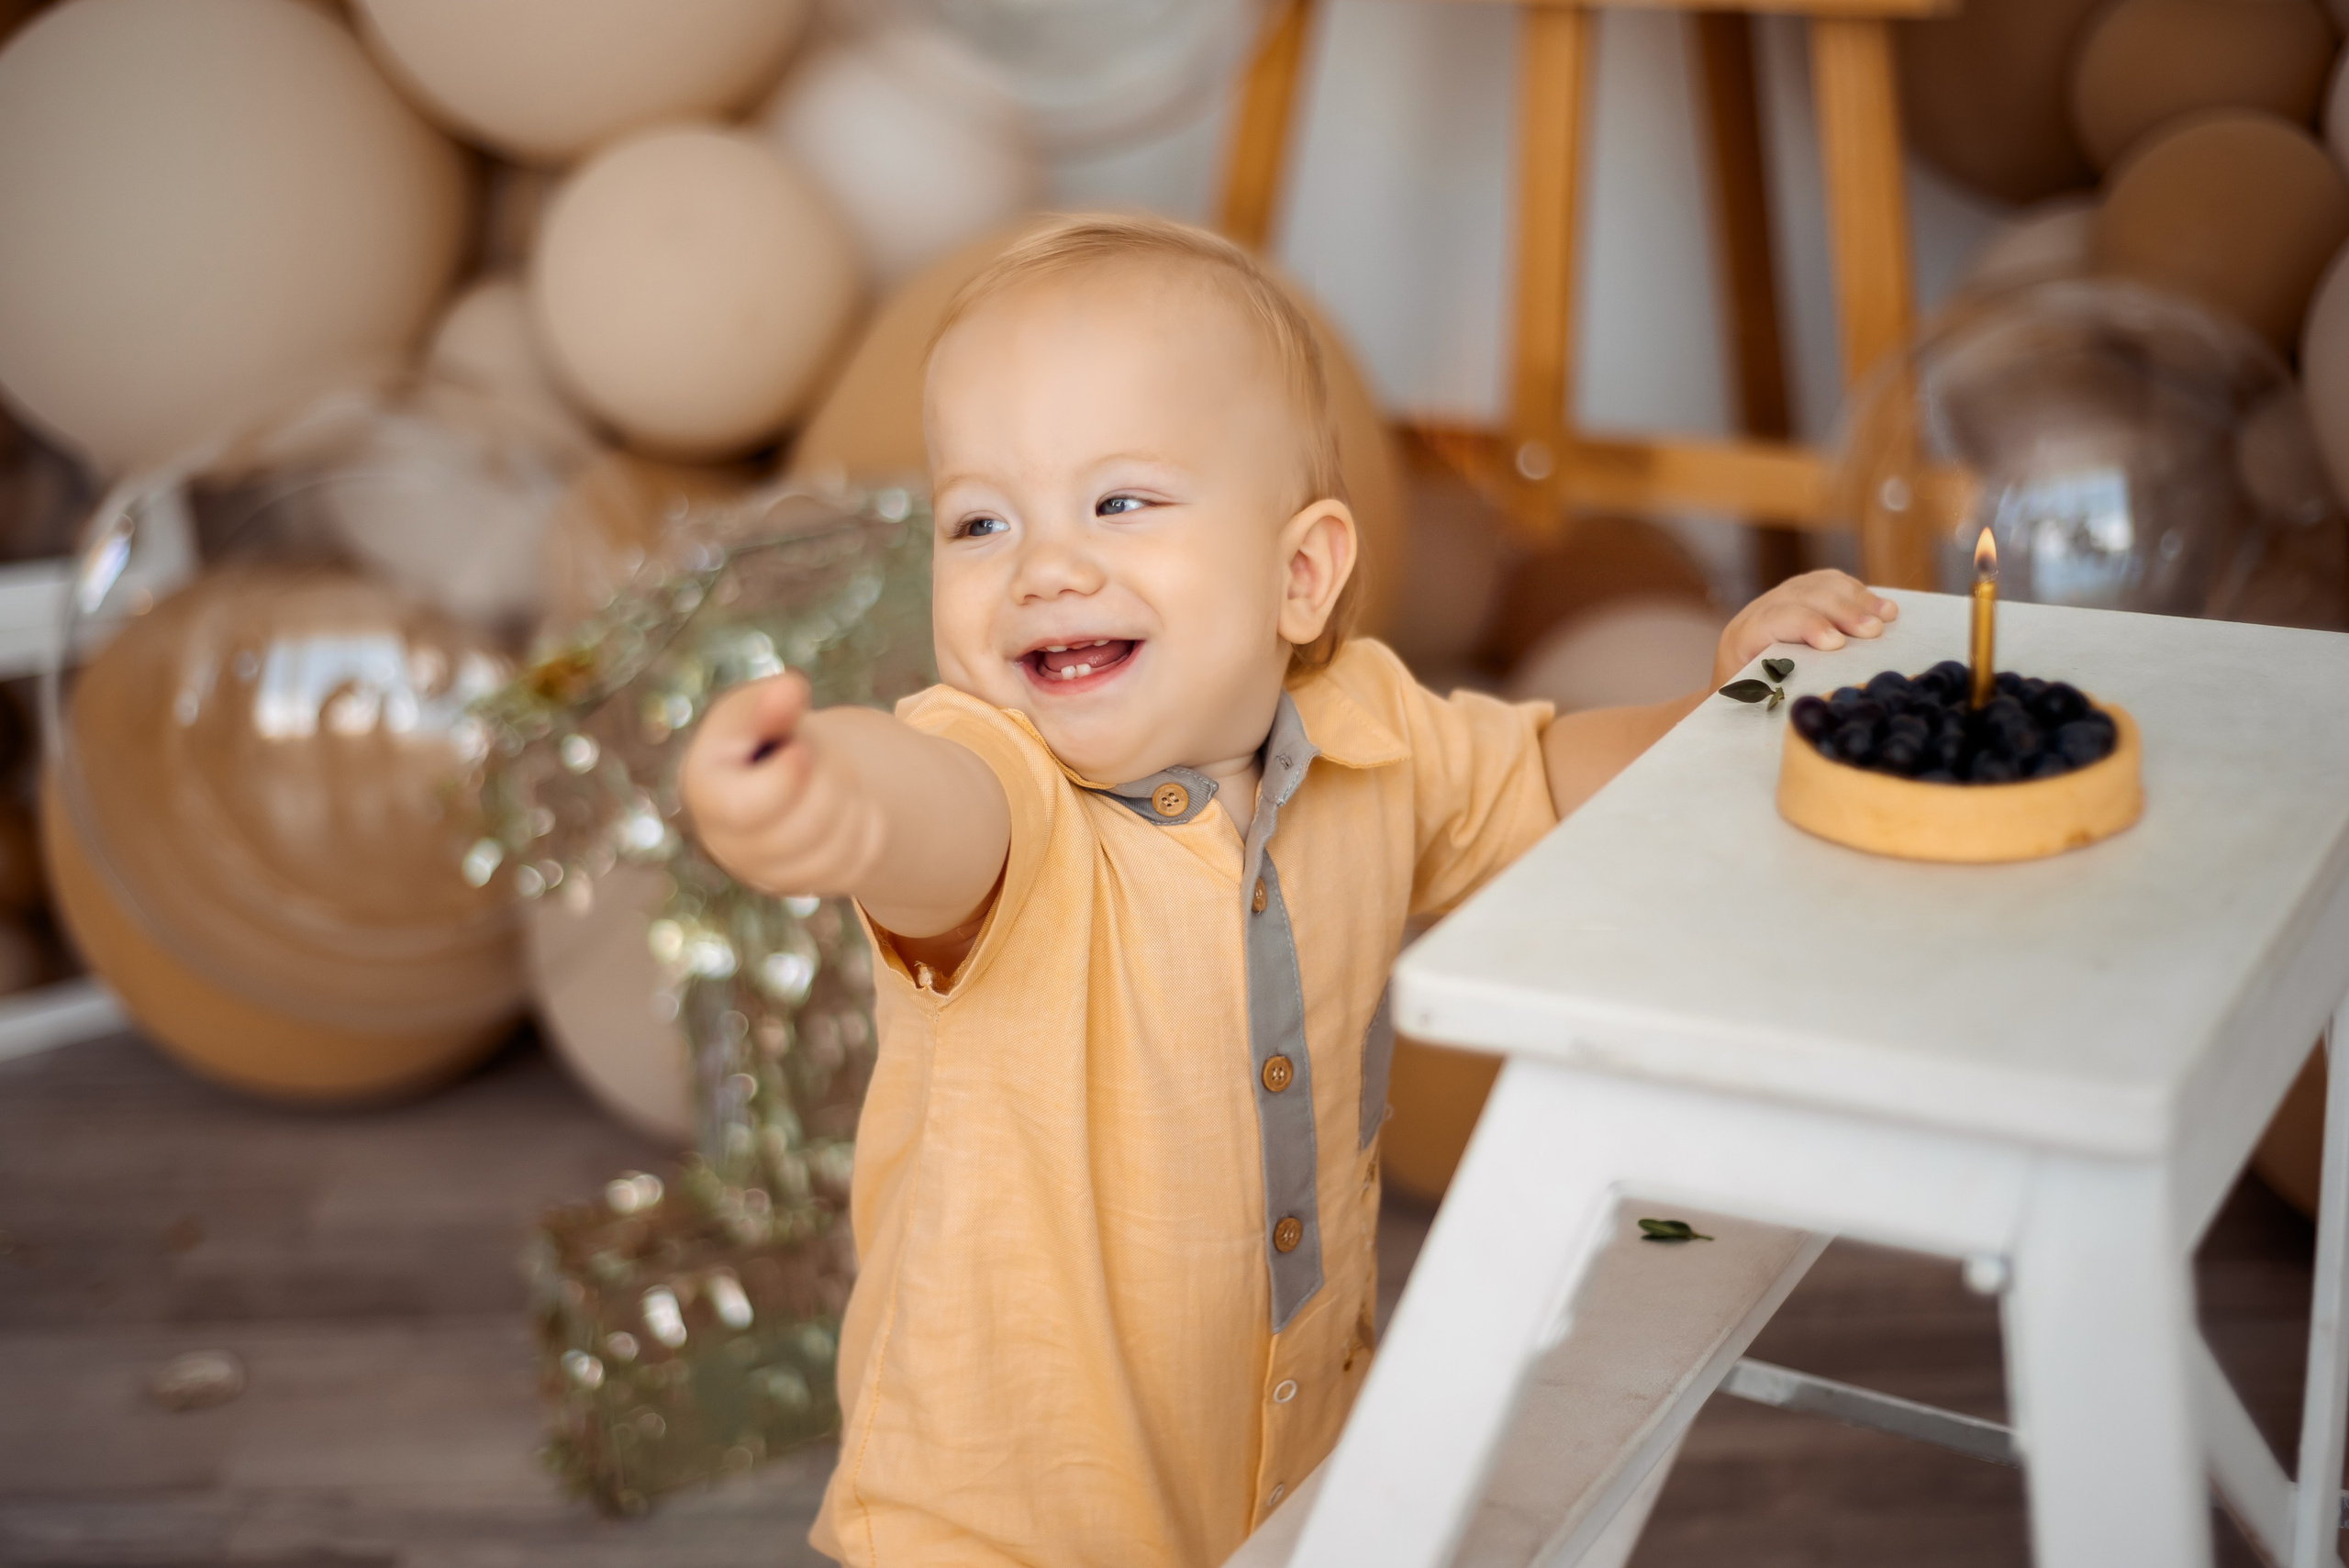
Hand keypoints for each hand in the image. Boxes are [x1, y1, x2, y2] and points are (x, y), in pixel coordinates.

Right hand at [679, 672, 883, 897]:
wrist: (792, 764)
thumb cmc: (768, 728)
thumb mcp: (763, 706)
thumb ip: (770, 700)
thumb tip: (789, 689)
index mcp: (706, 790)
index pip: (746, 808)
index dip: (786, 781)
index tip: (805, 751)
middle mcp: (725, 840)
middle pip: (796, 832)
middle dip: (827, 788)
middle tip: (824, 757)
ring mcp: (762, 869)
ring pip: (828, 852)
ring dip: (850, 805)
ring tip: (839, 775)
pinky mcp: (798, 883)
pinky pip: (850, 865)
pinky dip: (864, 828)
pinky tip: (852, 805)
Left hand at [1711, 570, 1896, 687]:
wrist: (1739, 686)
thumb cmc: (1751, 703)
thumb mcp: (1758, 703)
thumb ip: (1779, 694)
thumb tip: (1817, 694)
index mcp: (1742, 638)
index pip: (1773, 619)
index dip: (1807, 625)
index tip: (1837, 643)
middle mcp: (1759, 611)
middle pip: (1803, 596)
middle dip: (1842, 611)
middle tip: (1874, 630)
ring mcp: (1781, 597)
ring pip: (1820, 585)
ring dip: (1858, 598)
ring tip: (1888, 616)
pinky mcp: (1801, 592)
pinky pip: (1830, 582)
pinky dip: (1858, 592)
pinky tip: (1881, 607)